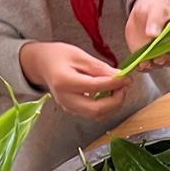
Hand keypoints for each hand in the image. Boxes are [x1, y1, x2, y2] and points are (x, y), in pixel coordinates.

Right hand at [18, 40, 132, 121]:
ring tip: (118, 88)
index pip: (95, 87)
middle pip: (97, 110)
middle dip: (116, 100)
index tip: (127, 77)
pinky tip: (110, 93)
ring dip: (113, 105)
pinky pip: (94, 114)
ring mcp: (68, 107)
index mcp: (64, 81)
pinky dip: (106, 107)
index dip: (115, 84)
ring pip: (97, 115)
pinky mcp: (73, 110)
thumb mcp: (79, 55)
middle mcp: (65, 99)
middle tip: (125, 86)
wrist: (42, 64)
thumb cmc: (58, 56)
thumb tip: (120, 76)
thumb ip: (99, 67)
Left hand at [123, 0, 169, 68]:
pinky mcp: (149, 59)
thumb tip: (152, 34)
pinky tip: (137, 64)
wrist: (140, 15)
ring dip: (152, 64)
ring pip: (161, 65)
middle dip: (168, 59)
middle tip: (159, 57)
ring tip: (144, 62)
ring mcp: (161, 55)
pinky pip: (147, 67)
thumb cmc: (153, 10)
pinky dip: (142, 67)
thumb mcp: (155, 10)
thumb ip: (155, 20)